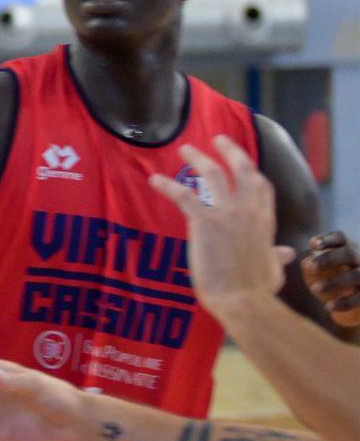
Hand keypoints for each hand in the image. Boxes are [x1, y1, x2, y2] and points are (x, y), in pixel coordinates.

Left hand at [148, 136, 290, 312]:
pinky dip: (167, 185)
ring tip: (184, 149)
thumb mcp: (273, 269)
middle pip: (242, 169)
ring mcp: (228, 214)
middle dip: (229, 150)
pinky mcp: (205, 223)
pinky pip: (183, 195)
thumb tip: (287, 253)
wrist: (244, 301)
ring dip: (197, 157)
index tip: (240, 161)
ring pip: (212, 174)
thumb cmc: (257, 291)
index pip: (261, 185)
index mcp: (265, 221)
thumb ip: (276, 256)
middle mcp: (249, 211)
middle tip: (217, 138)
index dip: (250, 170)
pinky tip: (154, 180)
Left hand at [304, 232, 359, 327]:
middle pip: (349, 253)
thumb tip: (298, 260)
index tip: (312, 245)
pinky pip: (359, 298)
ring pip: (355, 275)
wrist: (354, 304)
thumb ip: (311, 263)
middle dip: (328, 259)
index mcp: (348, 248)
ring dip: (334, 282)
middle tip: (308, 267)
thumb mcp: (323, 268)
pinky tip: (328, 307)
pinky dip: (344, 302)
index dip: (328, 239)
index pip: (341, 238)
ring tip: (314, 289)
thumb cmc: (333, 278)